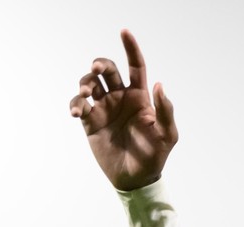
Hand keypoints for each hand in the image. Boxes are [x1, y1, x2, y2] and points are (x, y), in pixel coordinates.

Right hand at [70, 30, 178, 190]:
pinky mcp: (91, 122)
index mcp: (140, 97)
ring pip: (90, 84)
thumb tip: (159, 85)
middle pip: (108, 70)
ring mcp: (105, 109)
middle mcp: (120, 98)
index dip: (130, 48)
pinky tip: (78, 111)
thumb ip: (165, 111)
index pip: (135, 66)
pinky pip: (79, 105)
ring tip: (85, 93)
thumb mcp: (167, 136)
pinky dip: (76, 104)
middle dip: (100, 64)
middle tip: (97, 69)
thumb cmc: (155, 157)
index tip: (124, 31)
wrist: (135, 179)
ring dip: (85, 82)